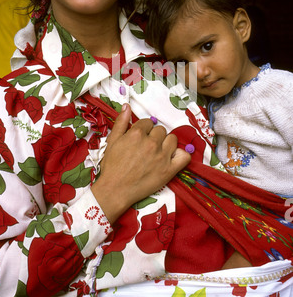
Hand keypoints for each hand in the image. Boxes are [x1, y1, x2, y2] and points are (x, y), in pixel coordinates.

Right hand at [91, 104, 190, 223]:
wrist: (115, 190)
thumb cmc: (112, 166)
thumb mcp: (112, 141)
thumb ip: (121, 122)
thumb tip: (127, 106)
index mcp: (137, 134)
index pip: (148, 122)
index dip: (143, 130)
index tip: (140, 138)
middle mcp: (151, 143)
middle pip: (161, 130)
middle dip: (154, 136)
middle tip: (147, 147)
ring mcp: (162, 156)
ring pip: (172, 139)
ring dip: (166, 144)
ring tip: (158, 152)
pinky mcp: (169, 170)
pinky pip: (185, 157)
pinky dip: (181, 155)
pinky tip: (173, 157)